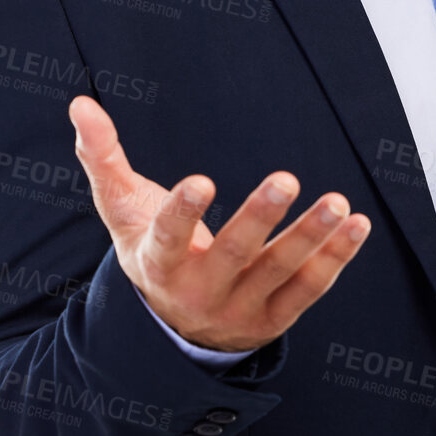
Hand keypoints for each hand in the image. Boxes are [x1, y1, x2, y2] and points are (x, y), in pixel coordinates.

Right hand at [69, 94, 369, 352]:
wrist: (174, 332)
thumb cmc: (151, 250)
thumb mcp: (122, 211)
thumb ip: (102, 157)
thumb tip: (79, 104)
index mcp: (158, 263)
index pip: (168, 238)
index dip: (183, 212)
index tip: (201, 181)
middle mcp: (199, 291)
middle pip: (233, 255)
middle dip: (260, 218)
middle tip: (286, 179)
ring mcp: (239, 309)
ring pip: (279, 272)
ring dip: (311, 236)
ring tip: (339, 202)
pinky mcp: (273, 320)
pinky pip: (309, 289)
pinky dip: (336, 257)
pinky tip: (356, 224)